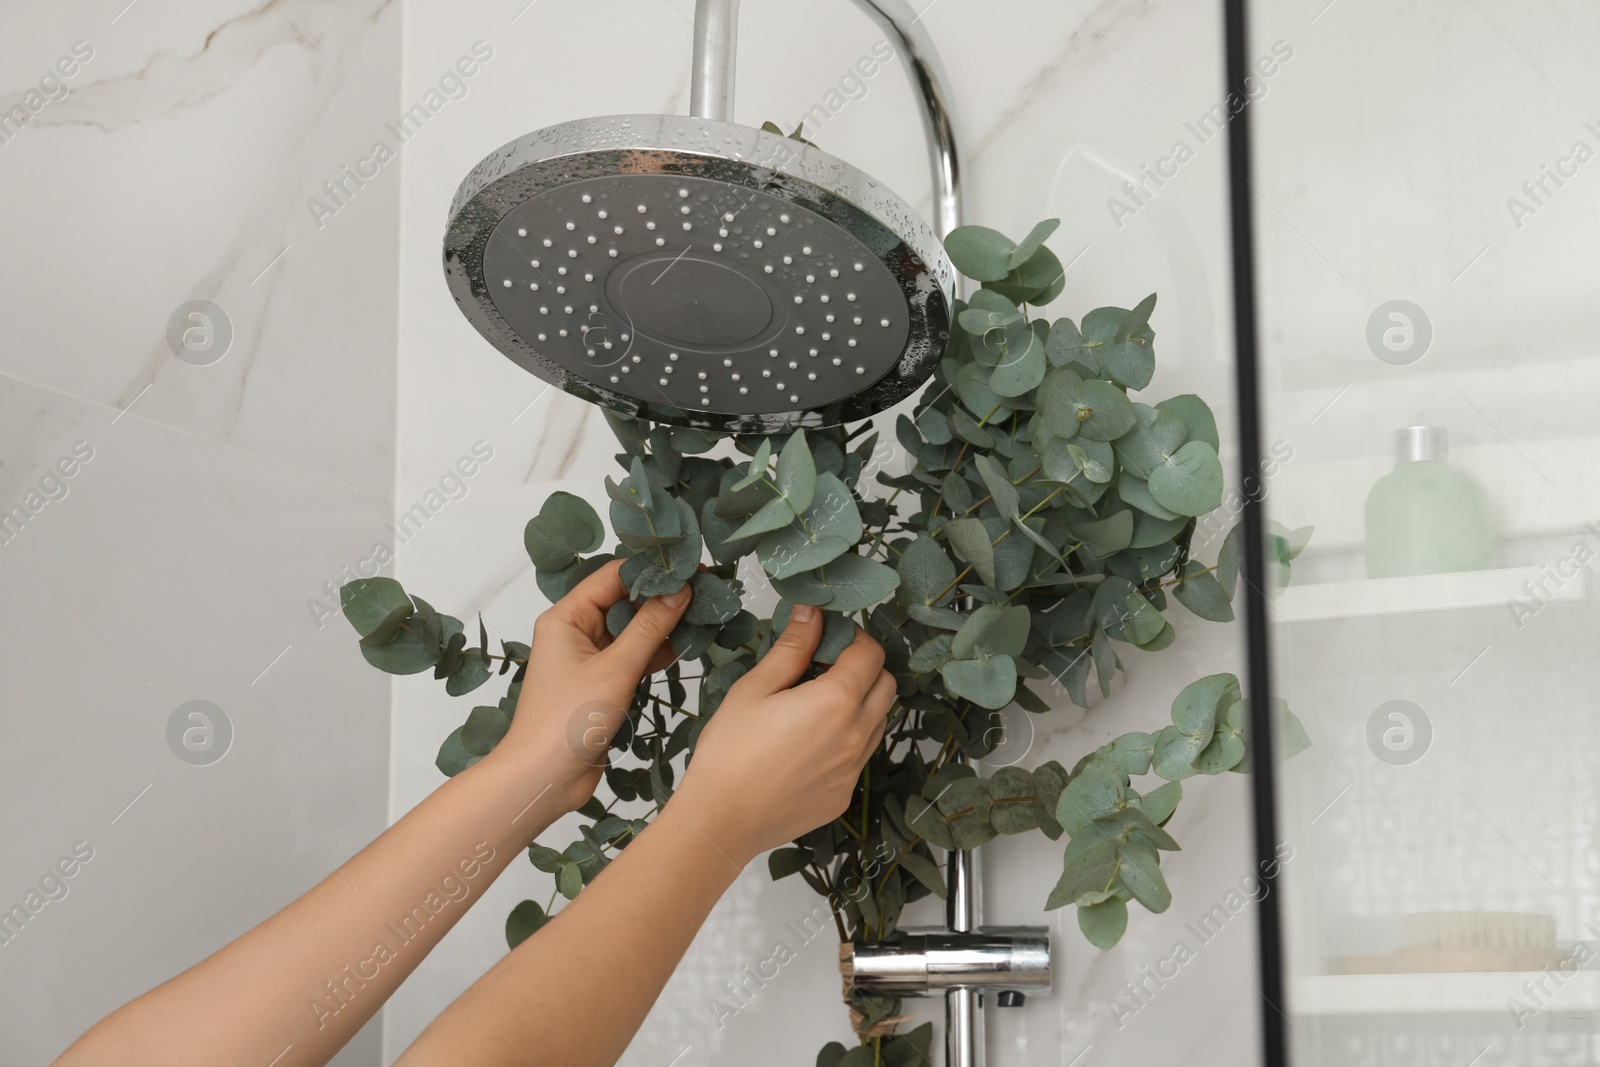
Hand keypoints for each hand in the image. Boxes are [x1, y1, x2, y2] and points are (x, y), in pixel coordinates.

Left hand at [499, 560, 691, 811]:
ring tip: (702, 615)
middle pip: (624, 601)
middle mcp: (575, 632)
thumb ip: (650, 629)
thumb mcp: (615, 669)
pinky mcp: (601, 682)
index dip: (651, 571)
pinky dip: (656, 651)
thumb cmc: (566, 720)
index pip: (613, 577)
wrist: (544, 777)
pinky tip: (684, 646)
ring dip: (662, 625)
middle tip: (704, 591)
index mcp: (566, 618)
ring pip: (631, 630)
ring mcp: (589, 658)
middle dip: (661, 597)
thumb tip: (680, 591)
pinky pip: (632, 656)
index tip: (691, 569)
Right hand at [668, 605, 895, 864]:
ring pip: (877, 721)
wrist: (721, 820)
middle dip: (864, 668)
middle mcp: (856, 735)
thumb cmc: (729, 751)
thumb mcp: (755, 688)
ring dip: (859, 704)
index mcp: (837, 702)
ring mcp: (854, 770)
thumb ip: (792, 647)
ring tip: (814, 706)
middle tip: (824, 667)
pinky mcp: (844, 795)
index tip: (828, 637)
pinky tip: (807, 744)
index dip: (853, 638)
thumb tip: (813, 611)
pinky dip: (847, 739)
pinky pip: (859, 757)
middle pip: (886, 685)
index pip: (871, 653)